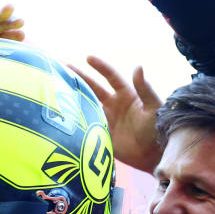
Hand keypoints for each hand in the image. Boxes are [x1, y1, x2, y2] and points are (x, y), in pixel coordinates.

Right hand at [67, 57, 163, 172]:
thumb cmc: (158, 128)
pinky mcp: (101, 134)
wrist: (154, 155)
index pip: (110, 77)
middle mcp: (114, 105)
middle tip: (63, 68)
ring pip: (87, 105)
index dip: (100, 67)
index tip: (88, 58)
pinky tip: (62, 116)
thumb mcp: (153, 107)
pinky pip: (86, 125)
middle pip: (93, 88)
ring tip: (57, 90)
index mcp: (126, 95)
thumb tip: (138, 67)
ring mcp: (106, 119)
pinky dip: (75, 121)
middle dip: (79, 78)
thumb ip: (145, 88)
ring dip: (74, 98)